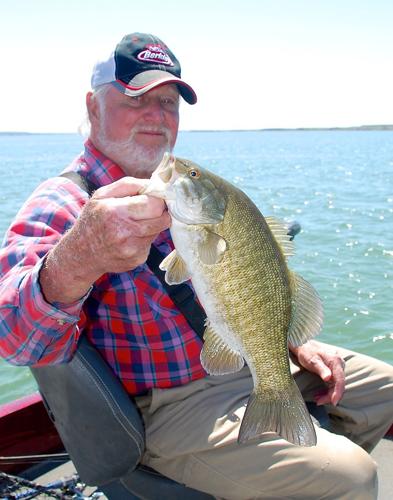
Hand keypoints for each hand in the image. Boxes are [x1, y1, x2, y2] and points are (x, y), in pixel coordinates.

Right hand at [40, 177, 170, 303]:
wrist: (81, 254)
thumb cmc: (93, 220)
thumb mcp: (102, 195)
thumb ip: (129, 185)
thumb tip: (154, 185)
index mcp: (116, 212)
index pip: (155, 204)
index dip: (158, 199)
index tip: (153, 198)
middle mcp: (125, 232)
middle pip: (163, 219)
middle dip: (160, 212)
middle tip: (150, 210)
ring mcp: (132, 249)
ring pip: (158, 231)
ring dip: (152, 225)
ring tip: (134, 224)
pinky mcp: (137, 259)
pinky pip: (150, 244)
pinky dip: (144, 238)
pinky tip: (130, 238)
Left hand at [289, 340, 345, 405]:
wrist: (303, 347)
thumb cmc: (307, 353)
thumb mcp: (312, 361)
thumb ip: (321, 369)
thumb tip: (328, 378)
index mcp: (336, 362)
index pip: (340, 380)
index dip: (338, 392)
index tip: (333, 402)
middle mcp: (339, 365)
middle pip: (339, 385)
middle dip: (330, 396)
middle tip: (318, 401)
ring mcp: (337, 369)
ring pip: (336, 386)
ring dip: (327, 395)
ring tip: (316, 399)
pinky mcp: (333, 372)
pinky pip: (332, 385)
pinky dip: (326, 391)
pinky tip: (318, 395)